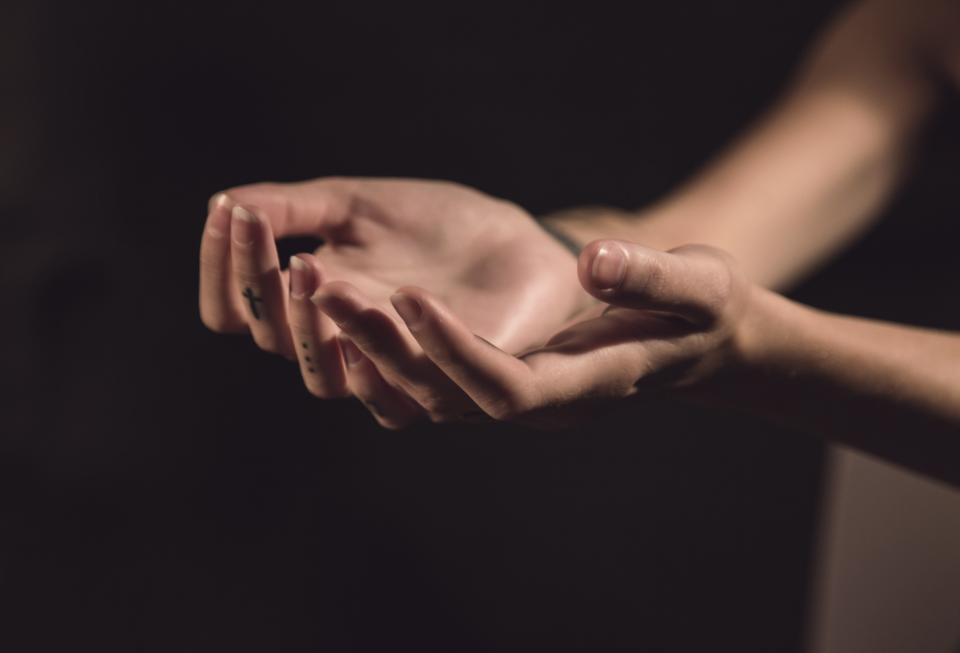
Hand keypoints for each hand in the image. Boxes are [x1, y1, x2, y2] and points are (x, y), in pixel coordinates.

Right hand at [198, 177, 592, 420]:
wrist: (518, 245)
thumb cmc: (435, 227)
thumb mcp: (357, 204)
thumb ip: (294, 208)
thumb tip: (223, 205)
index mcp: (310, 302)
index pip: (237, 310)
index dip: (222, 268)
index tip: (228, 212)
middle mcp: (340, 344)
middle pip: (273, 340)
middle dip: (262, 287)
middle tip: (272, 233)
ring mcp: (389, 369)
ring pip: (326, 379)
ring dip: (311, 324)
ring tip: (312, 266)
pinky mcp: (445, 382)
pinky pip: (401, 394)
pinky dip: (383, 349)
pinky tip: (386, 299)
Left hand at [323, 238, 755, 427]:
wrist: (696, 338)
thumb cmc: (704, 311)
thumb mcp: (697, 285)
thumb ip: (652, 276)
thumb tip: (593, 261)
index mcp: (583, 388)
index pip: (505, 387)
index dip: (454, 351)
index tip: (410, 298)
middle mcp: (537, 403)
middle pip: (446, 394)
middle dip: (386, 347)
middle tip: (328, 291)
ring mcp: (513, 392)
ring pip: (424, 391)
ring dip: (368, 345)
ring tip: (316, 288)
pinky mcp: (496, 374)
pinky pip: (426, 376)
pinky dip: (382, 349)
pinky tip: (340, 309)